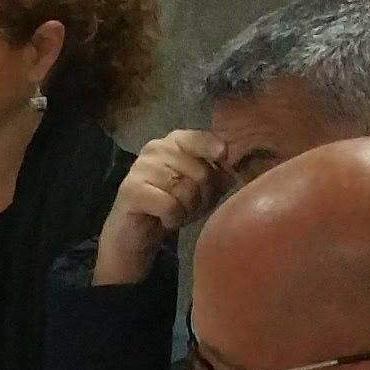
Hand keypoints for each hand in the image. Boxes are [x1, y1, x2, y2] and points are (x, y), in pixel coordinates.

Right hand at [93, 129, 231, 286]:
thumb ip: (218, 174)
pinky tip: (165, 220)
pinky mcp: (131, 190)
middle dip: (204, 197)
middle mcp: (155, 148)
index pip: (199, 138)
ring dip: (188, 210)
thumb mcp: (202, 188)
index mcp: (173, 142)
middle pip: (200, 172)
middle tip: (191, 207)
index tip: (223, 155)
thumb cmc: (174, 205)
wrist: (136, 231)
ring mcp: (140, 167)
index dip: (213, 148)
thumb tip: (237, 169)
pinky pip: (170, 205)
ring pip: (185, 190)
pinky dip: (173, 218)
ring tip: (177, 213)